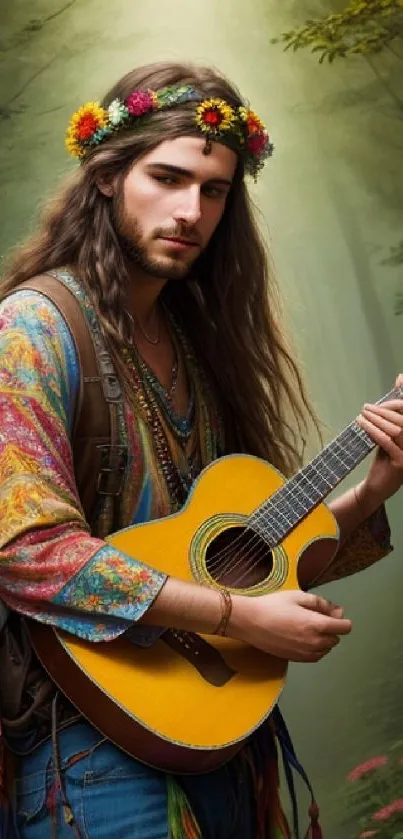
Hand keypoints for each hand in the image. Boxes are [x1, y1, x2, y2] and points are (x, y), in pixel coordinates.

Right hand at [229, 589, 351, 661]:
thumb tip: (339, 612)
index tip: (331, 613)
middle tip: (314, 617)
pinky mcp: (296, 659)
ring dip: (324, 639)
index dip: (341, 619)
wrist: (250, 622)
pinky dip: (316, 648)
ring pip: (326, 649)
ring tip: (307, 627)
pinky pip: (316, 656)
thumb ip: (321, 604)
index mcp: (317, 625)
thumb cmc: (273, 605)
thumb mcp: (298, 596)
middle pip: (336, 639)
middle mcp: (315, 642)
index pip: (344, 627)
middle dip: (331, 628)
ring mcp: (305, 653)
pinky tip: (303, 638)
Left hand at [356, 373, 402, 509]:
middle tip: (366, 407)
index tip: (379, 403)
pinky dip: (374, 431)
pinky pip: (387, 442)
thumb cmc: (384, 459)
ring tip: (362, 414)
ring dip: (377, 419)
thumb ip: (392, 416)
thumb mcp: (389, 435)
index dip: (397, 403)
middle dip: (384, 410)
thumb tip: (400, 380)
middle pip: (402, 420)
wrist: (377, 488)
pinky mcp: (401, 463)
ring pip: (396, 429)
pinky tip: (363, 425)